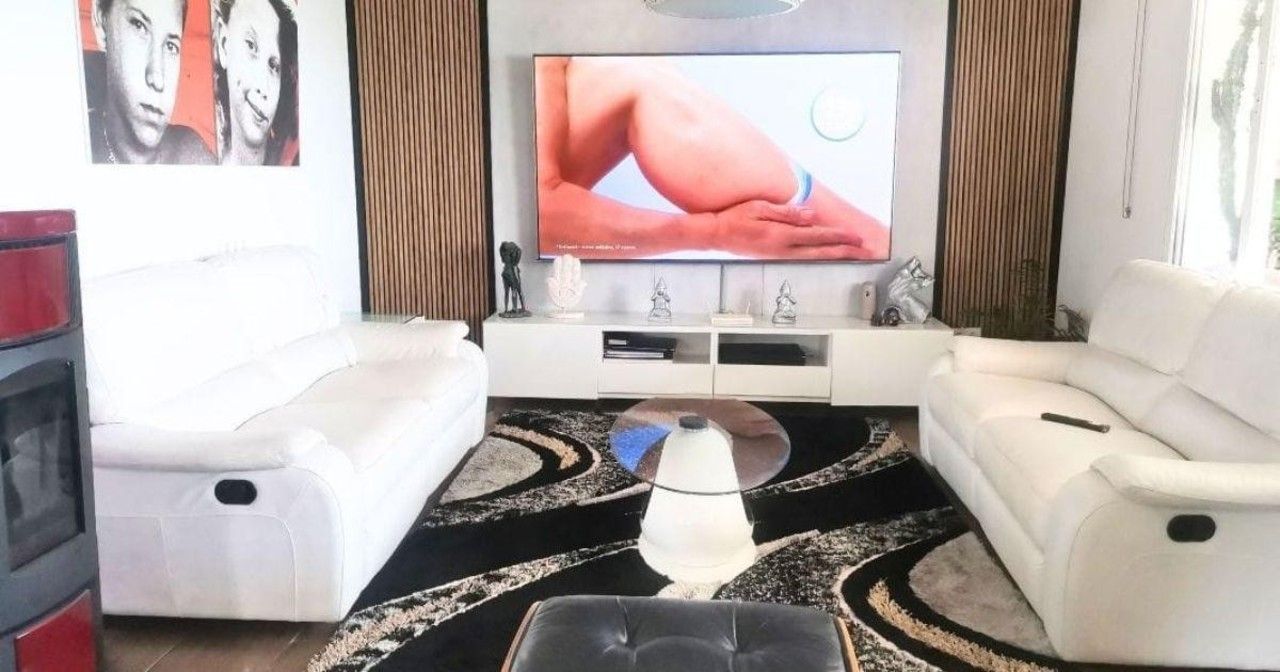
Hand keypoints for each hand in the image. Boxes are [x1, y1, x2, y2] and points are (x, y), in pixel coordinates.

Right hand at [706, 200, 870, 258]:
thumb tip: (811, 216)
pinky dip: (820, 257)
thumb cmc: (735, 218)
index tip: (856, 237)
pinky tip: (827, 256)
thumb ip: (788, 213)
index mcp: (781, 235)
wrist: (716, 234)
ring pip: (815, 258)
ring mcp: (780, 256)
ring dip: (835, 256)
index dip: (839, 237)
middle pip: (821, 251)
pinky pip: (804, 258)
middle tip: (865, 251)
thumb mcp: (761, 207)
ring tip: (852, 255)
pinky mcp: (776, 257)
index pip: (818, 236)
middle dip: (845, 251)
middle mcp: (783, 249)